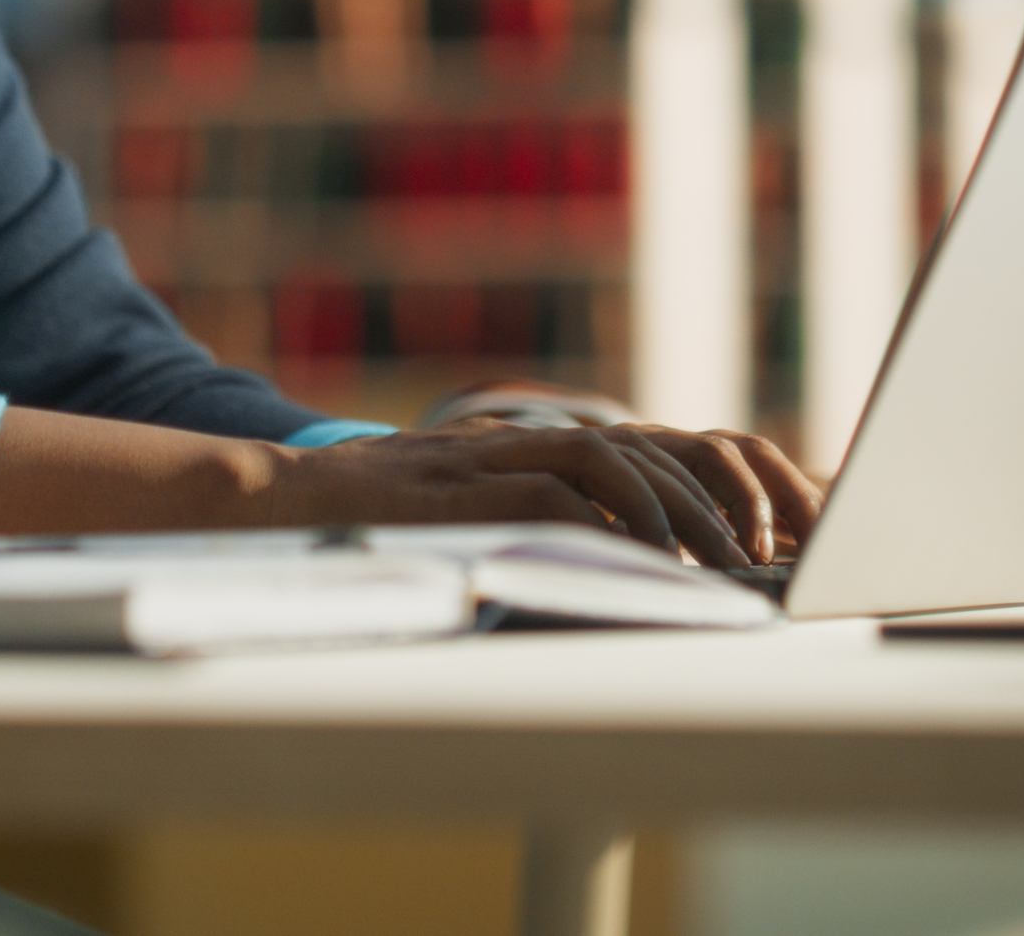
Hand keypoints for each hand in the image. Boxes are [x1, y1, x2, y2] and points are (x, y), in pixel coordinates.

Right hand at [240, 420, 825, 566]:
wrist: (267, 503)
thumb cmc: (360, 530)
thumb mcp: (461, 525)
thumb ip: (523, 531)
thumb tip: (598, 579)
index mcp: (523, 453)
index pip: (639, 450)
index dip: (702, 488)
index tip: (751, 542)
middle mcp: (514, 444)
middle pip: (641, 449)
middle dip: (709, 501)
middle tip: (756, 557)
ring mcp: (484, 459)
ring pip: (606, 459)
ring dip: (666, 508)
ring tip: (708, 560)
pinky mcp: (453, 486)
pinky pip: (545, 490)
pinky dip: (597, 521)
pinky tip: (630, 562)